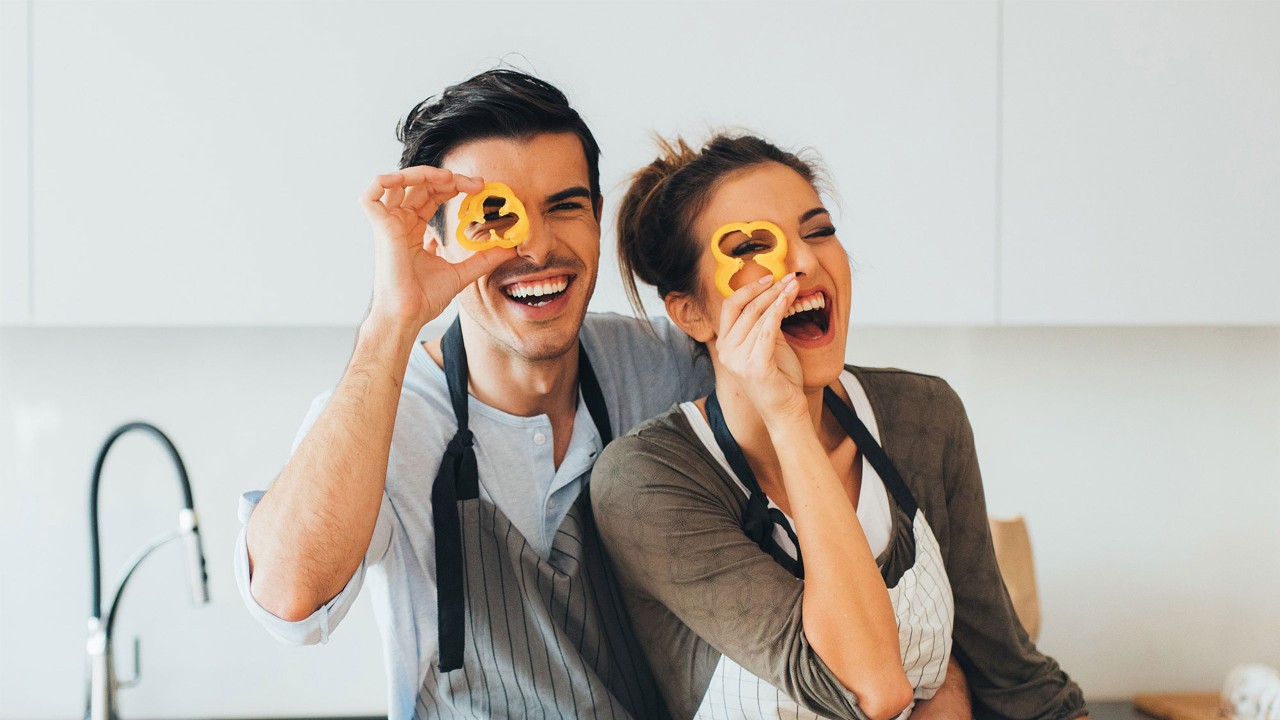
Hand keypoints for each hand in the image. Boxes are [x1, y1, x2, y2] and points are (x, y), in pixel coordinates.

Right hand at [360, 166, 516, 329]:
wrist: (408, 315)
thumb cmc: (424, 298)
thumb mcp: (462, 272)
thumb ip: (483, 259)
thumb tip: (510, 248)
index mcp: (414, 230)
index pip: (433, 195)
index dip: (454, 186)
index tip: (480, 188)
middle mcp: (400, 223)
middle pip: (421, 185)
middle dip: (448, 178)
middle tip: (476, 184)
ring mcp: (388, 224)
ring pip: (398, 182)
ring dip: (423, 173)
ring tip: (449, 178)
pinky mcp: (379, 226)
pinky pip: (372, 193)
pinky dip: (388, 180)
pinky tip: (412, 180)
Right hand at [714, 273, 804, 423]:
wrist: (786, 410)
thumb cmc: (779, 378)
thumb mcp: (770, 344)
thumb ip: (766, 322)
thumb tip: (775, 293)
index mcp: (725, 345)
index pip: (730, 307)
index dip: (748, 289)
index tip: (769, 278)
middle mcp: (727, 352)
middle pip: (745, 308)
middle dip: (768, 289)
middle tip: (788, 277)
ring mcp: (738, 361)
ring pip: (757, 316)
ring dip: (778, 297)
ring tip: (794, 285)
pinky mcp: (755, 367)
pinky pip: (767, 330)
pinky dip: (779, 310)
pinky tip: (789, 299)